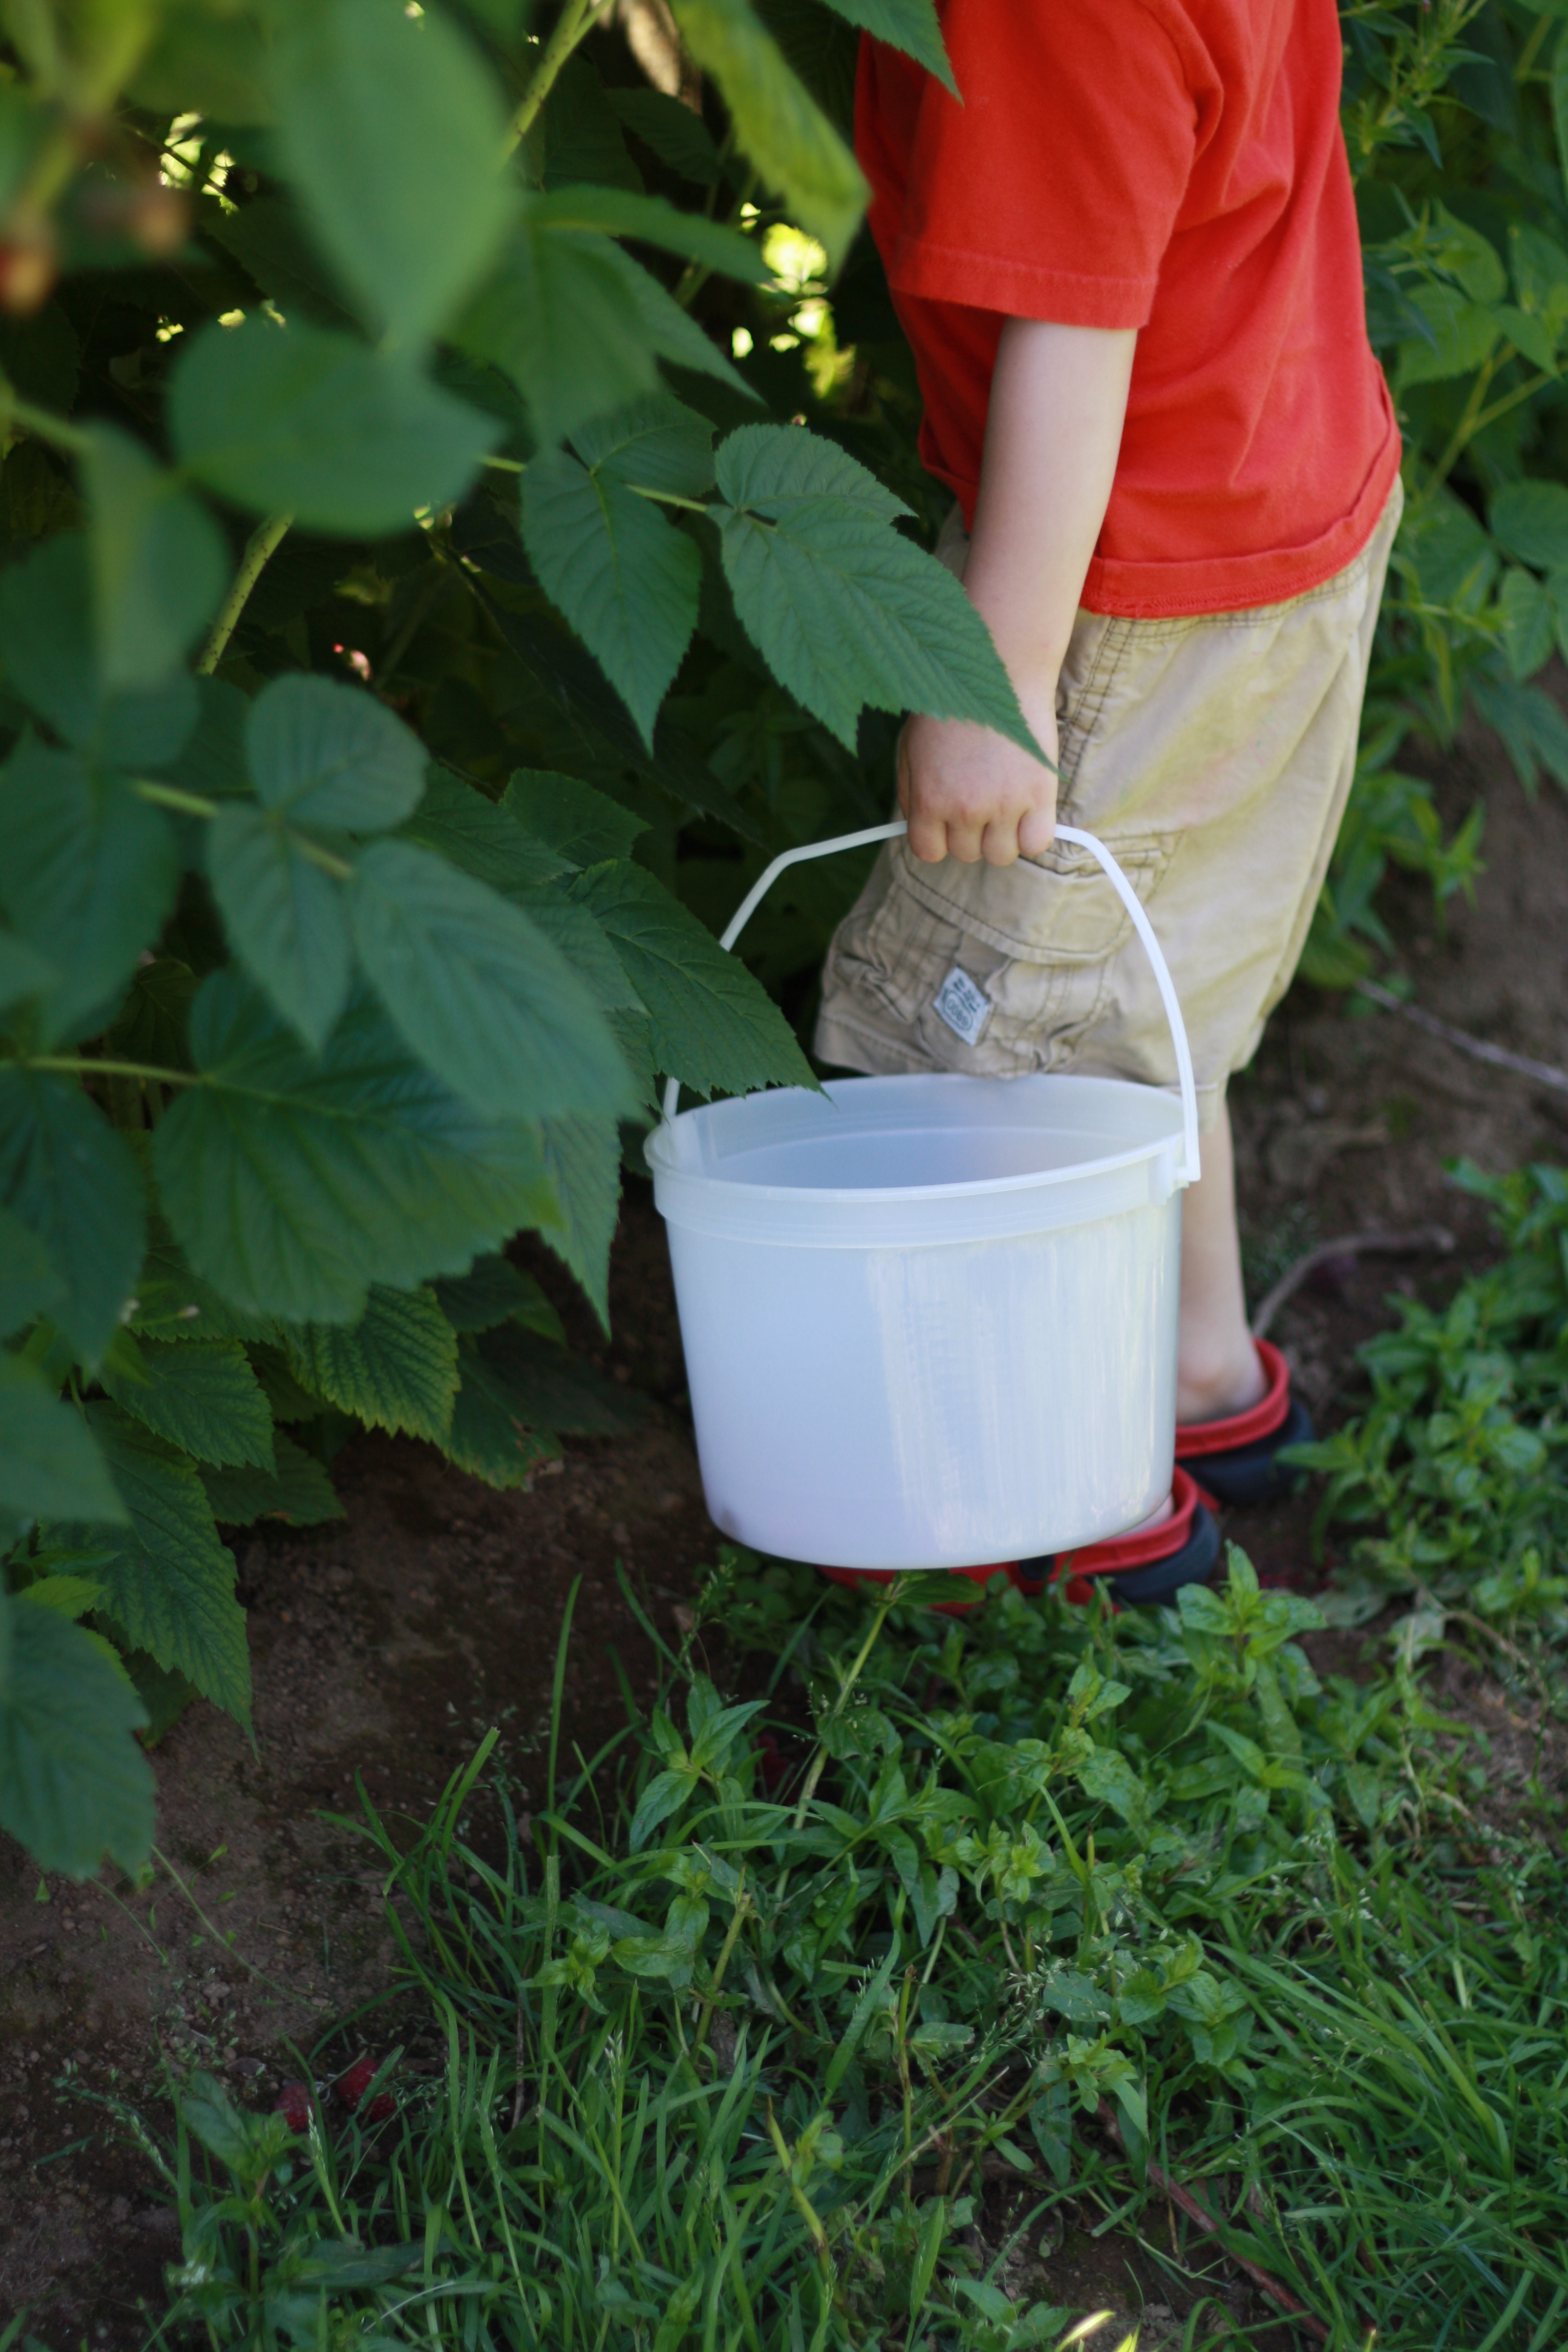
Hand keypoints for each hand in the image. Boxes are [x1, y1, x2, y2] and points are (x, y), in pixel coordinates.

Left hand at [898, 693, 1058, 865]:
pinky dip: (1031, 833)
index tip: (946, 821)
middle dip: (970, 832)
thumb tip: (921, 832)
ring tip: (1002, 801)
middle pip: (967, 854)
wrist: (1001, 669)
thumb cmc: (953, 706)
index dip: (937, 838)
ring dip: (1001, 835)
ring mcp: (1004, 804)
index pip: (928, 852)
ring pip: (1000, 855)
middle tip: (978, 796)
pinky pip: (1036, 844)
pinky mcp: (1039, 795)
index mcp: (929, 798)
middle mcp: (965, 808)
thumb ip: (913, 795)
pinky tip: (1027, 809)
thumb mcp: (912, 749)